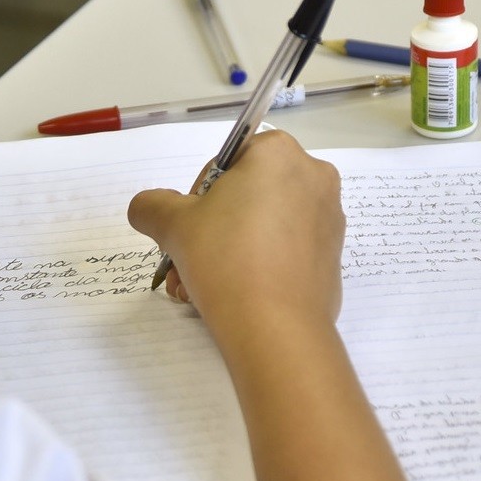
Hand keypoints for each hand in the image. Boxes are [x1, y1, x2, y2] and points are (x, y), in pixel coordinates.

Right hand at [127, 130, 345, 337]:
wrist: (276, 327)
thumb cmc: (225, 258)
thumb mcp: (173, 225)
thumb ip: (152, 206)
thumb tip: (147, 207)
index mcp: (280, 153)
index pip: (228, 161)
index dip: (198, 196)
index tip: (186, 229)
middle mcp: (314, 177)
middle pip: (248, 196)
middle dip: (212, 230)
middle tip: (186, 261)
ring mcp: (329, 219)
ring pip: (265, 226)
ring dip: (229, 251)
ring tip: (199, 288)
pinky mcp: (333, 257)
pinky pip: (287, 251)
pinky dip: (259, 265)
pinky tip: (233, 296)